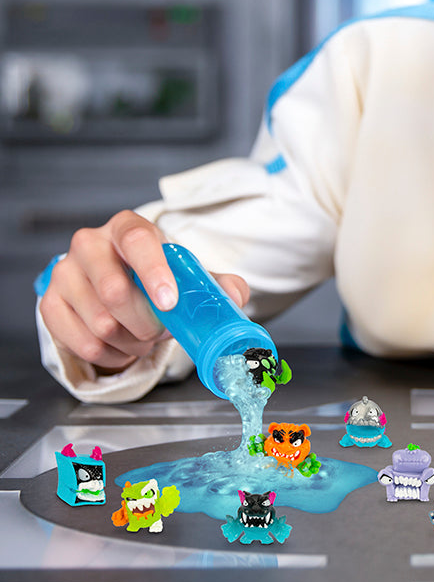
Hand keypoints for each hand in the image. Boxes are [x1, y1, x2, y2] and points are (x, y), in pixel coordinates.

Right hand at [39, 210, 249, 372]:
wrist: (117, 286)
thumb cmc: (155, 276)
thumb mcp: (188, 275)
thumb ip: (216, 283)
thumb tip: (235, 295)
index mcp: (127, 227)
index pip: (137, 239)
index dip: (154, 271)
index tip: (169, 302)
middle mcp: (89, 243)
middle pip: (114, 290)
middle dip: (146, 323)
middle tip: (159, 330)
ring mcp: (64, 272)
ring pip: (100, 323)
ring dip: (131, 342)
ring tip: (141, 336)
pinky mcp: (49, 303)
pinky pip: (82, 342)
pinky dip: (110, 353)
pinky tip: (120, 344)